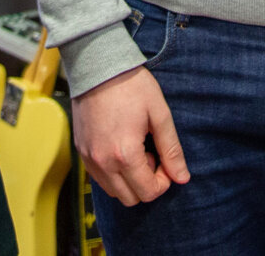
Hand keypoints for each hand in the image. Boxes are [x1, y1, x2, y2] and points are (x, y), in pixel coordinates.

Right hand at [72, 66, 190, 205]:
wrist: (97, 66)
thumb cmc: (131, 85)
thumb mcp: (159, 114)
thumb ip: (171, 149)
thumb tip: (182, 178)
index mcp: (125, 154)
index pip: (148, 192)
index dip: (163, 181)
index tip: (164, 160)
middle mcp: (103, 162)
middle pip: (131, 198)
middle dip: (146, 183)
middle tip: (151, 155)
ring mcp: (89, 158)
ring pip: (114, 192)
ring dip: (129, 180)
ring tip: (135, 150)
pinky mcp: (81, 151)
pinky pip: (99, 178)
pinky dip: (113, 173)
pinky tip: (120, 148)